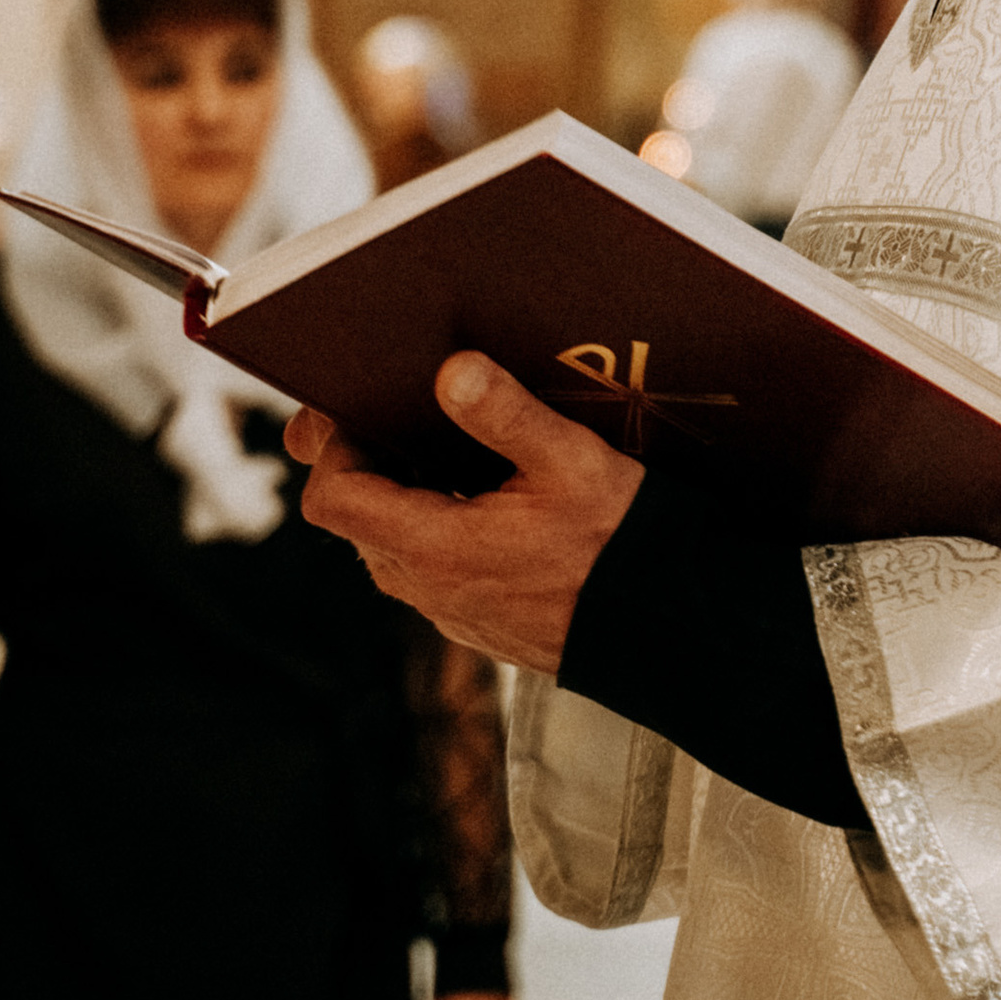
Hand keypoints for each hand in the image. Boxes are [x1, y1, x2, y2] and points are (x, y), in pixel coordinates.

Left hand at [288, 357, 640, 675]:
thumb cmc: (622, 545)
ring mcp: (450, 611)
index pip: (333, 498)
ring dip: (400, 495)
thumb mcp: (571, 462)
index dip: (334, 447)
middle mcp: (428, 588)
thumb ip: (507, 414)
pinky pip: (426, 569)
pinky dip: (431, 526)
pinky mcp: (475, 620)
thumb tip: (451, 371)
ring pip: (388, 546)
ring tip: (445, 446)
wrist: (667, 628)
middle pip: (354, 519)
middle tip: (398, 409)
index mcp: (435, 549)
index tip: (367, 407)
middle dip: (366, 462)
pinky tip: (481, 497)